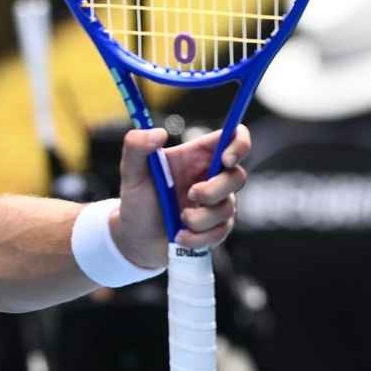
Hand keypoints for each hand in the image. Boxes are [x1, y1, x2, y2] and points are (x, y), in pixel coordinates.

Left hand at [111, 125, 250, 268]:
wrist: (135, 238)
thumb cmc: (136, 200)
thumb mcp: (131, 172)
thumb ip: (136, 147)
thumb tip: (158, 133)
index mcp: (196, 156)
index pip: (231, 138)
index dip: (239, 143)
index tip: (225, 159)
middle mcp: (211, 177)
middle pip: (237, 176)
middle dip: (215, 190)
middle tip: (191, 195)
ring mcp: (217, 203)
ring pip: (228, 207)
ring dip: (201, 218)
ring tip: (178, 220)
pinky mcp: (217, 227)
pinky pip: (221, 232)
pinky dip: (198, 236)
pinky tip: (180, 236)